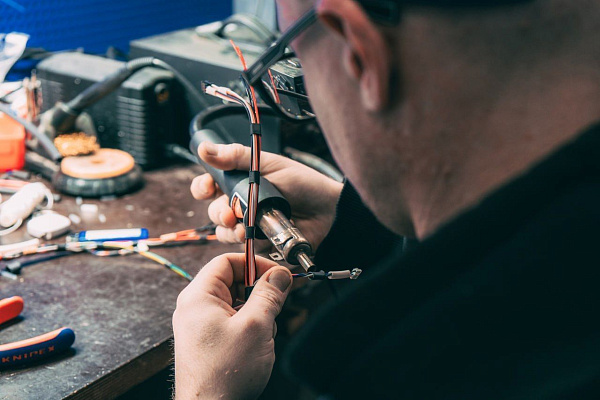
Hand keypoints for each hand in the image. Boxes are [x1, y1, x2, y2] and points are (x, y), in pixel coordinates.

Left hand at [173, 253, 292, 399]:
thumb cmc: (224, 375)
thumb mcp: (256, 326)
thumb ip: (269, 294)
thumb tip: (280, 275)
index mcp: (198, 297)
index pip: (227, 261)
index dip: (255, 263)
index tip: (277, 274)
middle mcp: (196, 308)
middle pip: (232, 280)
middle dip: (258, 290)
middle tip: (276, 302)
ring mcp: (201, 325)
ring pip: (236, 301)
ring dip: (256, 311)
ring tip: (263, 332)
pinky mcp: (209, 340)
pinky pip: (233, 319)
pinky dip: (249, 325)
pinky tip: (257, 343)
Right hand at [191, 142, 342, 250]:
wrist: (328, 211)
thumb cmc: (303, 184)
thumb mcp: (269, 164)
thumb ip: (236, 156)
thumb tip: (204, 149)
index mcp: (240, 181)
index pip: (209, 185)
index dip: (203, 188)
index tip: (206, 189)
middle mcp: (241, 204)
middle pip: (213, 211)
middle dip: (217, 212)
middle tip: (229, 213)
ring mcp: (248, 225)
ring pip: (223, 231)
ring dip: (228, 229)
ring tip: (241, 226)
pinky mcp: (258, 243)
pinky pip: (240, 247)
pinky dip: (242, 242)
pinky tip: (251, 236)